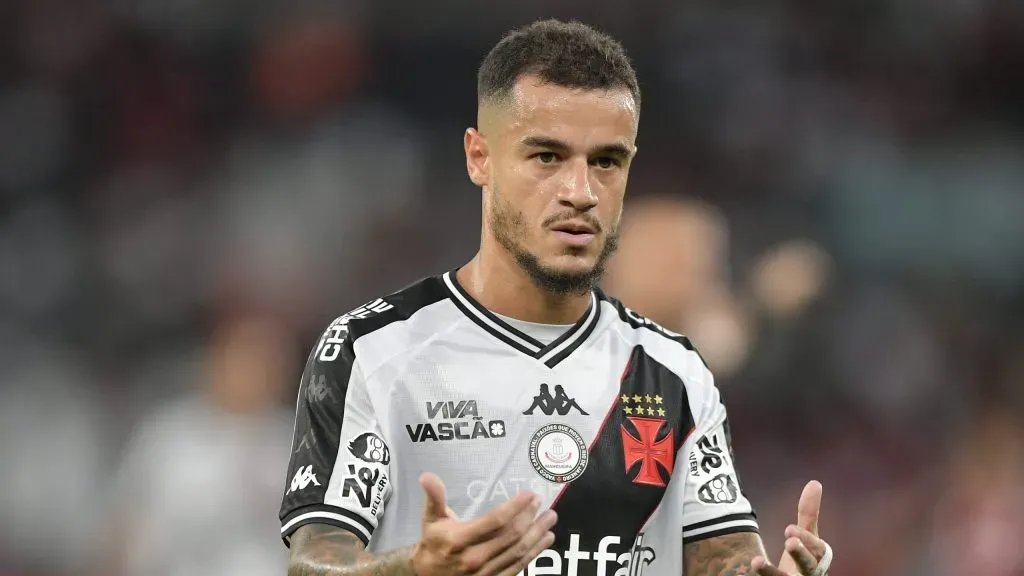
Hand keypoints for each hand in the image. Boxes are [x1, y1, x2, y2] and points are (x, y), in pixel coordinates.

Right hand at [411, 472, 556, 575]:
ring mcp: (485, 572)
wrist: (427, 575)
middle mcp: (474, 558)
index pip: (494, 521)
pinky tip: (545, 539)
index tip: (529, 494)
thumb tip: (427, 476)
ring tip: (550, 518)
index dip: (515, 507)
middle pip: (511, 535)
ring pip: (518, 551)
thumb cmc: (434, 542)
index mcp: (460, 539)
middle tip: (541, 502)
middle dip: (530, 517)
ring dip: (538, 533)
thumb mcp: (431, 518)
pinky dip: (535, 552)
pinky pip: (518, 566)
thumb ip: (434, 497)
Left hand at [751, 481, 832, 575]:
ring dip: (772, 572)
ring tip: (756, 562)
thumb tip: (815, 482)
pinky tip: (747, 570)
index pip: (817, 550)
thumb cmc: (802, 562)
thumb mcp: (805, 537)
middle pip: (809, 567)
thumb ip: (808, 515)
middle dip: (801, 555)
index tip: (789, 529)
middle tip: (789, 542)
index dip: (807, 540)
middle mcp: (809, 574)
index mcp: (817, 560)